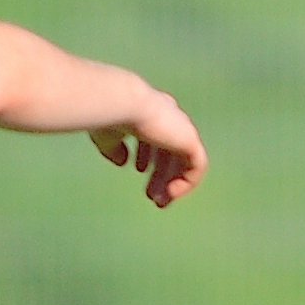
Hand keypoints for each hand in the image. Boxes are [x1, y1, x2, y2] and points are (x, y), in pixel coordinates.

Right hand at [94, 89, 205, 207]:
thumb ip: (114, 147)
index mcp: (152, 110)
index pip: (157, 134)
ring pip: (184, 161)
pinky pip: (197, 166)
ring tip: (160, 201)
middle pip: (172, 150)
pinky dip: (186, 183)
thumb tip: (122, 162)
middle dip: (161, 175)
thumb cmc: (108, 115)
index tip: (138, 170)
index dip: (148, 153)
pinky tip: (170, 193)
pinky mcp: (190, 139)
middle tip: (153, 197)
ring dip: (172, 183)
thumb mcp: (107, 134)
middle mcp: (171, 116)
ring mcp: (183, 127)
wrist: (121, 103)